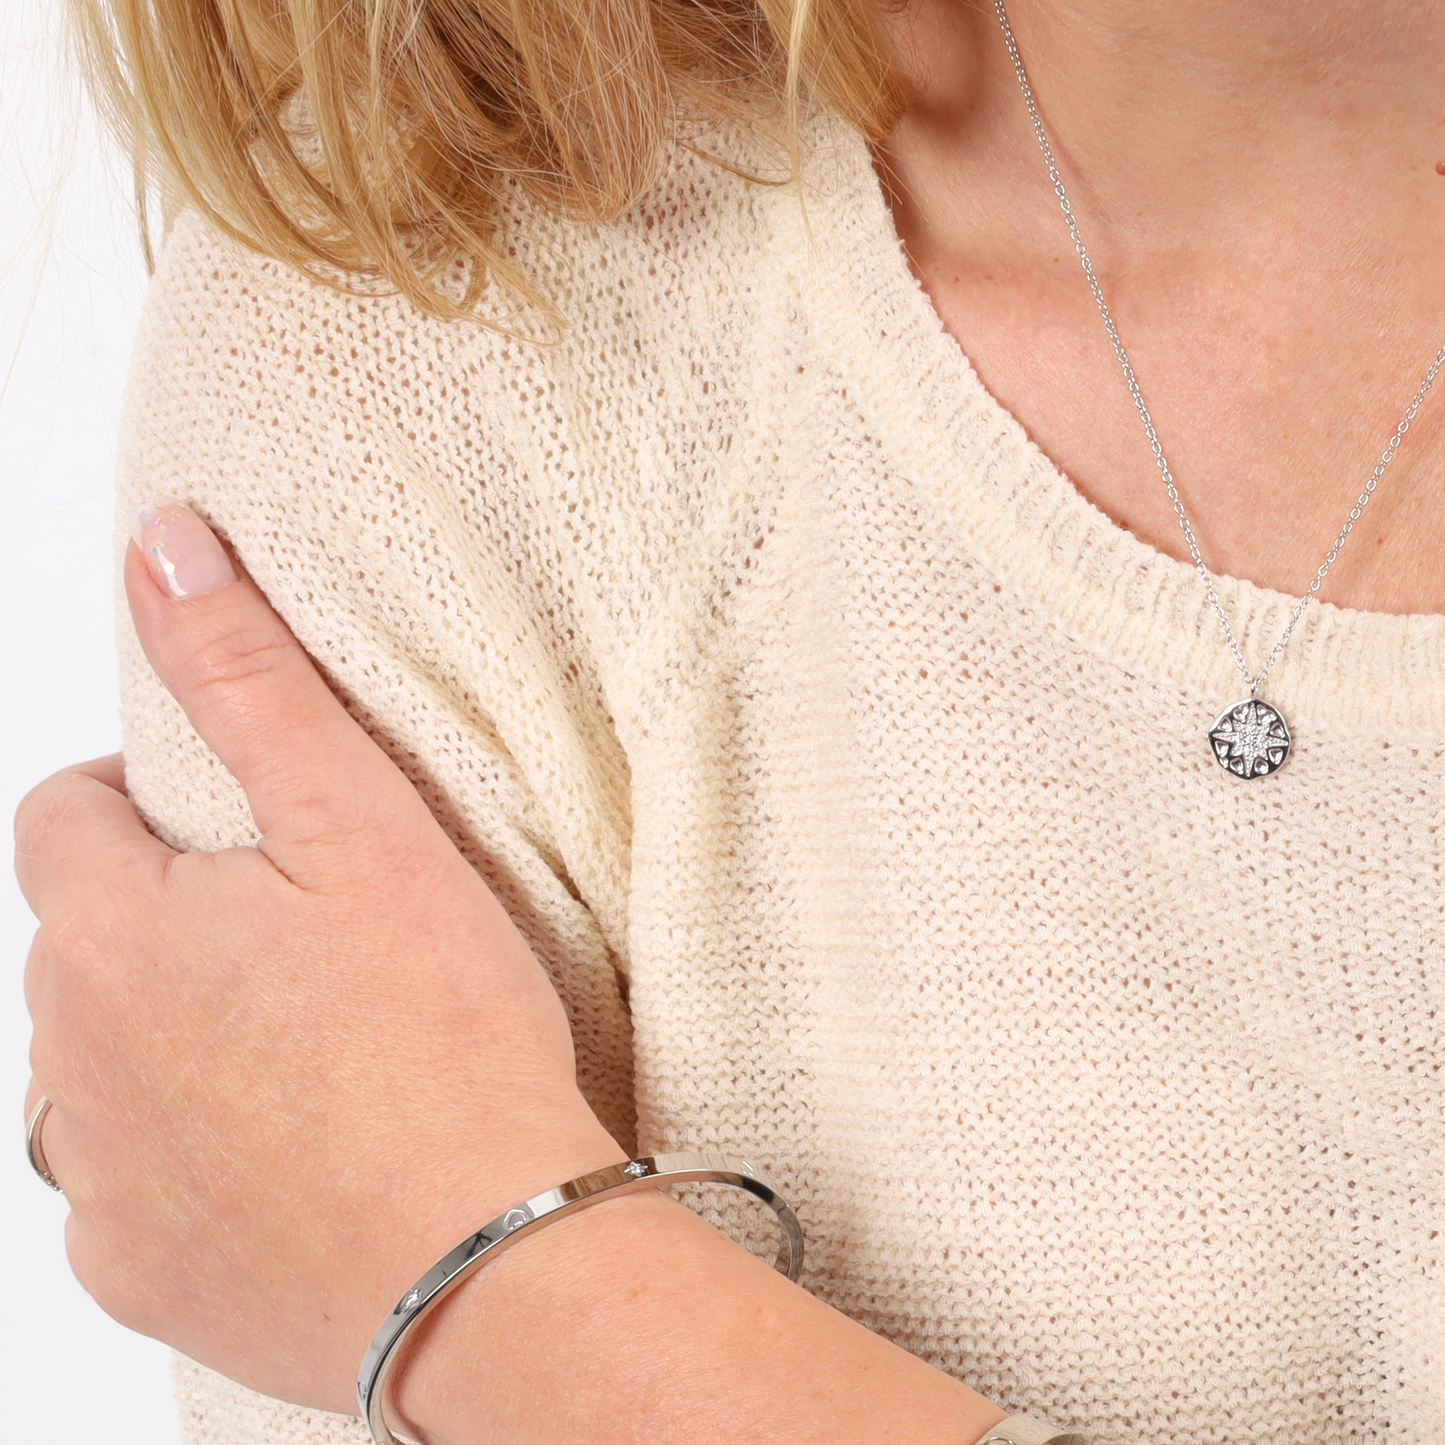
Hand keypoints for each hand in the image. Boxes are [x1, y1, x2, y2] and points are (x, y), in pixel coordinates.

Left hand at [16, 502, 623, 1413]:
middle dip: (167, 925)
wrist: (493, 1258)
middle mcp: (63, 1058)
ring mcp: (95, 1179)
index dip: (150, 804)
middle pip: (83, 946)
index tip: (245, 835)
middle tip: (308, 943)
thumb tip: (164, 545)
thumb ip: (246, 676)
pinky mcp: (138, 1273)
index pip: (66, 815)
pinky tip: (295, 1152)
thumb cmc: (441, 1037)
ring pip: (98, 1069)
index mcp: (105, 930)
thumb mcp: (358, 822)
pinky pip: (132, 1188)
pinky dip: (191, 1157)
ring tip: (308, 1049)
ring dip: (170, 1043)